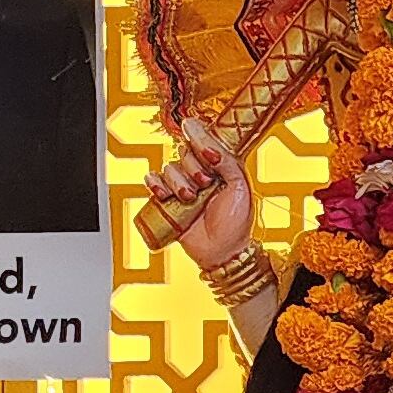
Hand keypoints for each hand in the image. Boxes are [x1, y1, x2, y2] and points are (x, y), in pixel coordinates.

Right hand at [151, 112, 257, 270]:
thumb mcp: (240, 186)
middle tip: (204, 184)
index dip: (200, 141)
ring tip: (190, 198)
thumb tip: (206, 144)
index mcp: (220, 165)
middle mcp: (201, 172)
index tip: (199, 145)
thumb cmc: (236, 222)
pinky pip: (152, 181)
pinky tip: (164, 194)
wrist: (222, 251)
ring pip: (169, 168)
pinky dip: (155, 184)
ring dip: (177, 182)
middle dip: (193, 168)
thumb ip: (226, 161)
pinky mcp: (168, 199)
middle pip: (184, 152)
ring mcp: (183, 185)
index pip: (204, 141)